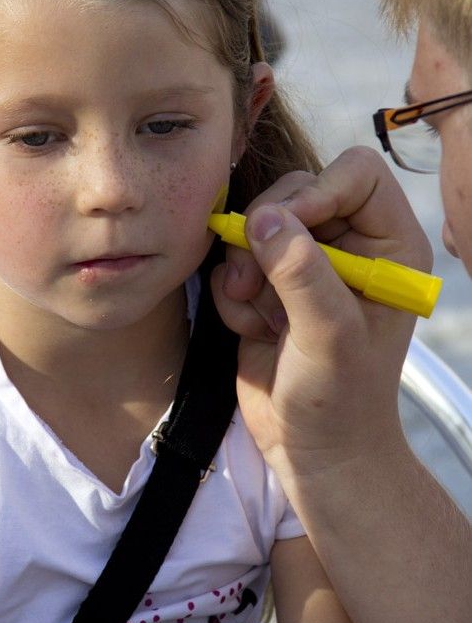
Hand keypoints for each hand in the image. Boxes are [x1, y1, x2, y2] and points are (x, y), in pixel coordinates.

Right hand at [211, 147, 432, 478]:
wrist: (310, 448)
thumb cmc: (339, 400)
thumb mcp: (330, 335)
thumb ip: (301, 272)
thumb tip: (263, 218)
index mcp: (389, 245)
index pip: (356, 173)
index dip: (316, 189)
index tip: (285, 228)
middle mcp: (349, 245)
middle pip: (296, 188)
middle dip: (266, 234)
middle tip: (253, 282)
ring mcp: (305, 264)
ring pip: (257, 223)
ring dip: (244, 268)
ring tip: (259, 316)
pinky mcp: (268, 285)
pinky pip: (234, 259)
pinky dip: (233, 295)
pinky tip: (253, 330)